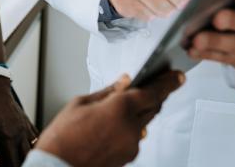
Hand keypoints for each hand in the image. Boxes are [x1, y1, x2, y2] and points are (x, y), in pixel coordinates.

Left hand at [0, 77, 38, 166]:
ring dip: (33, 154)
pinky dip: (37, 143)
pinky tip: (35, 148)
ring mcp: (26, 128)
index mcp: (10, 138)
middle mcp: (21, 134)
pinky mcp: (28, 122)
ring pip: (35, 146)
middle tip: (26, 164)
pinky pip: (37, 136)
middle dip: (27, 162)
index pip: (15, 160)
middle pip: (28, 155)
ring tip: (31, 159)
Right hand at [36, 71, 183, 166]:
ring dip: (139, 111)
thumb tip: (125, 82)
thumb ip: (108, 91)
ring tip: (123, 107)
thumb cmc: (63, 136)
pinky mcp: (128, 156)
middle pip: (152, 106)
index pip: (153, 92)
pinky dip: (130, 126)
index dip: (168, 82)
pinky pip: (135, 136)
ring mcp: (131, 144)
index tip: (177, 76)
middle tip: (152, 85)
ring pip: (143, 122)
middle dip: (154, 95)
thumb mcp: (81, 103)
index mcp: (119, 108)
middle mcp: (130, 127)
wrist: (57, 166)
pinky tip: (115, 124)